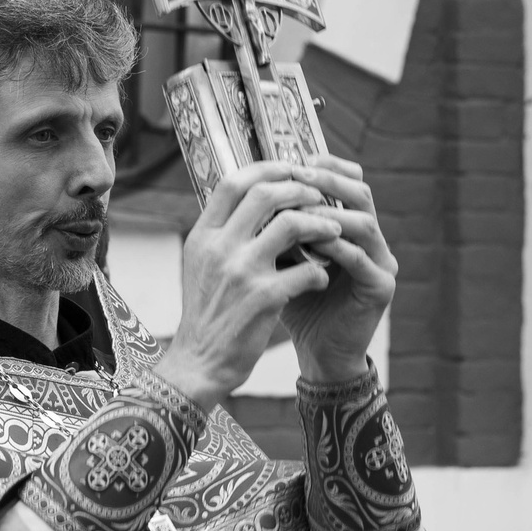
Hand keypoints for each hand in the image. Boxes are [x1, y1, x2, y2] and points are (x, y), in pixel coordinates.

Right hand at [153, 161, 345, 408]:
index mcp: (202, 237)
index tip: (290, 169)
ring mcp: (241, 272)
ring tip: (332, 233)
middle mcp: (219, 248)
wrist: (199, 362)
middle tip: (319, 197)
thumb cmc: (205, 314)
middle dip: (300, 189)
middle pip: (266, 193)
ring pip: (293, 223)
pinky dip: (322, 270)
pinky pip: (308, 269)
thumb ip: (220, 235)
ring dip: (320, 224)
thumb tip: (251, 201)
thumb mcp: (200, 266)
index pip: (233, 183)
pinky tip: (322, 278)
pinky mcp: (264, 298)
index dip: (267, 168)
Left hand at [278, 154, 395, 383]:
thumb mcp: (278, 256)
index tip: (293, 160)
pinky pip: (361, 259)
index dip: (325, 166)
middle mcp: (371, 239)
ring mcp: (382, 261)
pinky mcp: (382, 286)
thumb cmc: (294, 301)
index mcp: (350, 225)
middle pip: (360, 193)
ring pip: (364, 222)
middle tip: (298, 175)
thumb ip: (272, 227)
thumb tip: (242, 191)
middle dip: (327, 181)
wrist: (316, 351)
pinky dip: (336, 248)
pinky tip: (312, 243)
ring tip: (297, 209)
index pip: (347, 181)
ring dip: (329, 213)